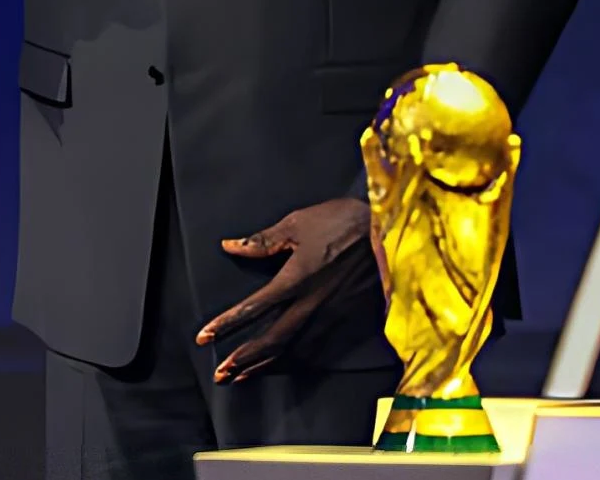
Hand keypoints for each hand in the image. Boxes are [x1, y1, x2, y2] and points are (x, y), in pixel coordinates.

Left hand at [196, 197, 379, 382]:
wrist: (394, 231)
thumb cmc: (343, 222)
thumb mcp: (297, 223)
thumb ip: (262, 241)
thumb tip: (230, 246)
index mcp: (296, 279)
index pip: (254, 308)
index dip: (228, 324)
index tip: (205, 336)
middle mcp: (313, 304)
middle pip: (273, 339)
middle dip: (245, 358)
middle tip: (221, 373)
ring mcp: (335, 316)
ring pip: (296, 348)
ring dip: (268, 365)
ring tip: (243, 377)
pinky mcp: (353, 321)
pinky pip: (320, 347)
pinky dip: (298, 360)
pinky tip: (283, 367)